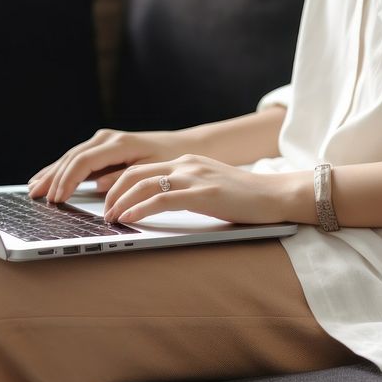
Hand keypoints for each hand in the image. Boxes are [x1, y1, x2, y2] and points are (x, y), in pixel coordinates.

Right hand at [28, 128, 202, 202]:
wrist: (185, 146)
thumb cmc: (171, 160)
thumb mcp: (151, 172)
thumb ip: (124, 180)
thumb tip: (98, 188)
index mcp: (119, 144)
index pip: (84, 162)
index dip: (68, 180)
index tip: (57, 198)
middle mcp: (107, 138)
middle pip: (72, 158)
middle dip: (52, 178)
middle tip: (36, 197)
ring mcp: (103, 140)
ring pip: (70, 156)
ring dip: (52, 173)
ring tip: (33, 188)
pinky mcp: (103, 146)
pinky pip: (77, 158)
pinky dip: (60, 168)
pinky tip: (47, 177)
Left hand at [101, 154, 295, 224]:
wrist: (277, 194)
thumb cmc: (246, 198)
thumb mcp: (209, 187)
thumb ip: (186, 190)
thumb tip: (159, 206)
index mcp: (186, 162)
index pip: (142, 169)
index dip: (118, 185)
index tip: (108, 201)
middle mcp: (186, 164)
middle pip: (135, 174)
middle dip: (112, 193)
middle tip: (104, 212)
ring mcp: (194, 177)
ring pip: (143, 185)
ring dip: (121, 203)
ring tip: (111, 218)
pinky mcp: (203, 194)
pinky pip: (161, 199)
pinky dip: (140, 209)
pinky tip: (129, 219)